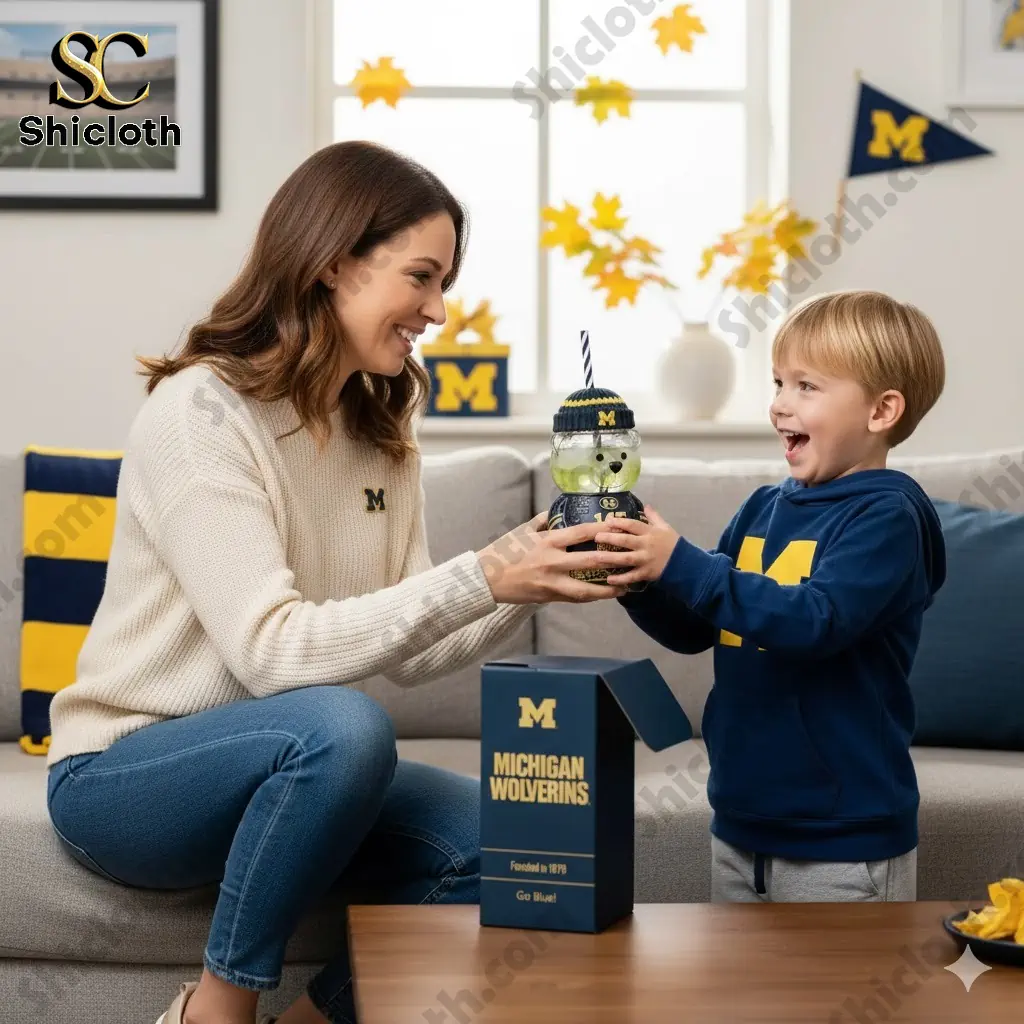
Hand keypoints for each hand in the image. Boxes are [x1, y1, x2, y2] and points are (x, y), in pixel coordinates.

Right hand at [476, 511, 641, 603]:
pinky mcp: (548, 597)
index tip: (617, 527)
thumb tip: (554, 513)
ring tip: (622, 588)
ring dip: (606, 590)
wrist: (486, 577)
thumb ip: (541, 521)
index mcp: (547, 541)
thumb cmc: (504, 551)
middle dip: (612, 562)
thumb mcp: (522, 531)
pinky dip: (588, 597)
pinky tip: (601, 596)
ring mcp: (551, 582)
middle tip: (629, 560)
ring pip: (585, 589)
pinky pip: (573, 598)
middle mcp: (552, 562)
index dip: (601, 529)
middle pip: (589, 562)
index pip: (580, 533)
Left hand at [595, 505, 679, 588]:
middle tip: (596, 537)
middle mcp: (646, 545)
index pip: (633, 525)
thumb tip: (646, 505)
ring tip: (596, 557)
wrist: (685, 563)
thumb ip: (654, 517)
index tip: (607, 521)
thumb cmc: (673, 544)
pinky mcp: (646, 573)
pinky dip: (621, 578)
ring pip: (625, 558)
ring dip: (610, 558)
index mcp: (650, 532)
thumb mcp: (665, 527)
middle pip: (625, 540)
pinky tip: (609, 579)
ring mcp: (645, 560)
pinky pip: (631, 576)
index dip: (619, 522)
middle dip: (610, 538)